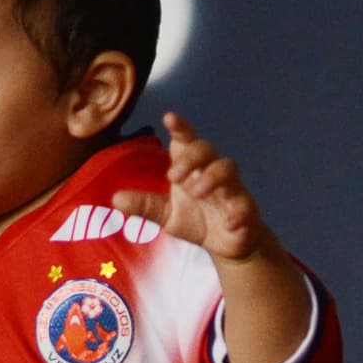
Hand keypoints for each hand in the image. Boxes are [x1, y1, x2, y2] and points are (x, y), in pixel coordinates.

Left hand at [112, 113, 270, 265]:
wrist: (227, 245)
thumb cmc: (197, 221)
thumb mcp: (166, 215)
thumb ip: (145, 205)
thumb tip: (115, 199)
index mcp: (191, 168)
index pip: (186, 141)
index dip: (180, 127)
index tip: (169, 117)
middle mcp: (212, 172)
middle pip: (207, 149)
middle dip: (191, 156)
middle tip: (173, 176)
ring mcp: (231, 188)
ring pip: (228, 168)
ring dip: (213, 177)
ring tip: (198, 193)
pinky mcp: (246, 209)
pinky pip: (246, 204)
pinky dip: (237, 211)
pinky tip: (228, 222)